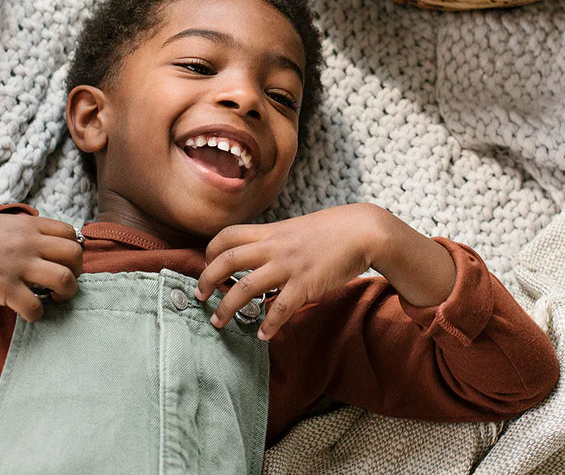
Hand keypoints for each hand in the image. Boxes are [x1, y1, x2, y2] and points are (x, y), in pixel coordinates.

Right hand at [0, 212, 82, 321]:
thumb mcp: (3, 223)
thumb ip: (26, 231)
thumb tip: (43, 242)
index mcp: (30, 225)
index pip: (70, 234)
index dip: (73, 250)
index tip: (66, 262)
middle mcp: (30, 243)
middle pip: (74, 255)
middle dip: (77, 271)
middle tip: (66, 281)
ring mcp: (18, 266)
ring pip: (64, 279)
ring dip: (67, 293)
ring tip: (56, 298)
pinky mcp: (4, 289)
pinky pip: (34, 306)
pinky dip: (38, 313)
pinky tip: (31, 313)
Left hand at [196, 203, 455, 340]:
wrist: (364, 230)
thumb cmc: (334, 230)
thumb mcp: (299, 228)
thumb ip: (279, 240)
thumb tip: (264, 256)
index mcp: (272, 231)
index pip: (229, 235)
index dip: (211, 250)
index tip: (206, 264)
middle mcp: (275, 247)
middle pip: (227, 260)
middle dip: (207, 279)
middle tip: (200, 296)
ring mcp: (289, 266)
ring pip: (244, 288)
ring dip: (227, 308)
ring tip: (219, 322)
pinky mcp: (305, 284)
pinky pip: (278, 309)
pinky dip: (268, 325)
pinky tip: (262, 335)